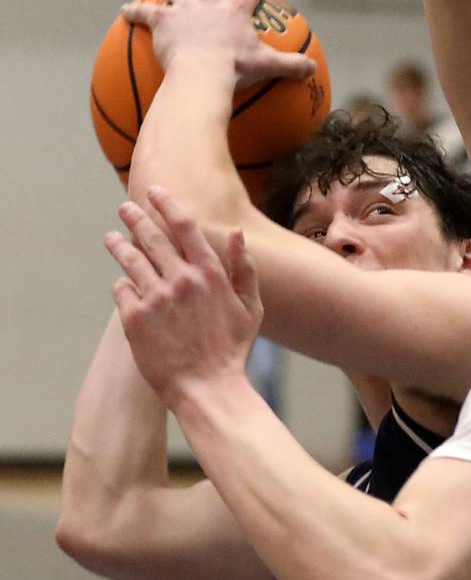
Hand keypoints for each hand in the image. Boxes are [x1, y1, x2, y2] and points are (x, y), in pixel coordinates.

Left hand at [105, 185, 262, 407]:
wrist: (207, 389)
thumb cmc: (232, 350)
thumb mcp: (250, 307)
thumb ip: (244, 268)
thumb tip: (237, 233)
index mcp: (210, 273)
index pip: (184, 226)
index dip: (167, 204)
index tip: (154, 191)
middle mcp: (181, 279)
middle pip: (151, 237)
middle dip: (135, 217)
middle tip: (125, 208)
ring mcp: (155, 298)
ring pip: (130, 260)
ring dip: (118, 245)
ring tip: (111, 239)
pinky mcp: (135, 319)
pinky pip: (122, 291)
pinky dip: (122, 285)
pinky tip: (122, 284)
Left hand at [122, 0, 315, 89]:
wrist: (203, 72)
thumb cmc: (236, 70)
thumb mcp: (268, 67)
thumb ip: (292, 67)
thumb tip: (315, 71)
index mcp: (235, 9)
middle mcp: (208, 1)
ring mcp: (183, 8)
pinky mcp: (161, 20)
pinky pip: (143, 12)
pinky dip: (133, 11)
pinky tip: (124, 11)